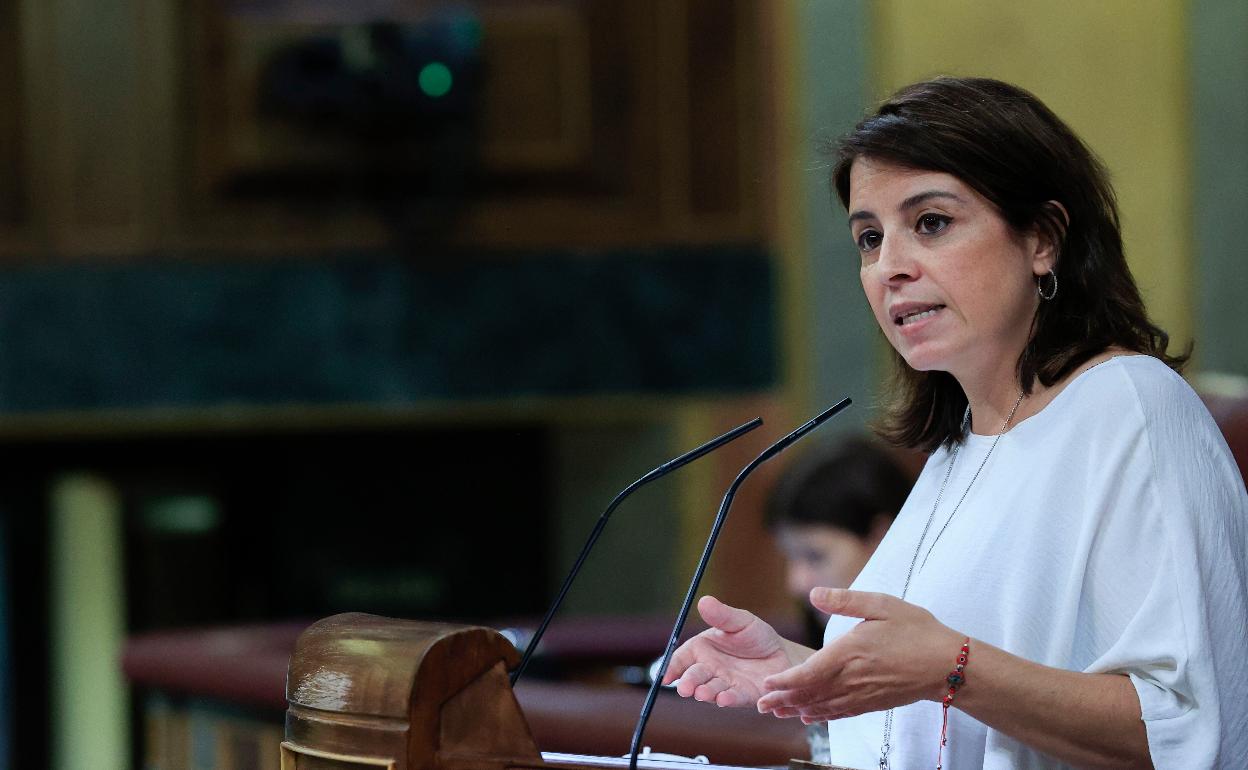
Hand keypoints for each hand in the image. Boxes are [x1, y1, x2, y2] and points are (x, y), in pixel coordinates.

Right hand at [661, 595, 802, 707]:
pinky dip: (727, 700)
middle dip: (688, 683)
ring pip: (710, 690)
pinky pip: (733, 698)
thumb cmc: (757, 636)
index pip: (681, 659)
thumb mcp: (741, 621)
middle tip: (685, 688)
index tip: (665, 677)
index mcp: (702, 649)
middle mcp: (710, 668)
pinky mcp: (742, 696)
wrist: (784, 654)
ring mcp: (725, 684)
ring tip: (702, 694)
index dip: (672, 668)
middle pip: (693, 677)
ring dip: (705, 693)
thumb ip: (722, 615)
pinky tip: (724, 699)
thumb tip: (704, 601)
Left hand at [756, 587, 961, 722]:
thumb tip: (813, 592)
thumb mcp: (881, 604)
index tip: (766, 683)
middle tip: (760, 705)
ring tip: (777, 713)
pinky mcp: (872, 703)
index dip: (785, 681)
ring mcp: (863, 694)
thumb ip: (845, 600)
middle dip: (783, 700)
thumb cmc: (916, 630)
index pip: (809, 673)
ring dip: (798, 710)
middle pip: (811, 694)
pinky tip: (811, 717)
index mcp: (850, 653)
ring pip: (823, 707)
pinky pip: (842, 713)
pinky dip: (822, 716)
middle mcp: (852, 678)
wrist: (948, 664)